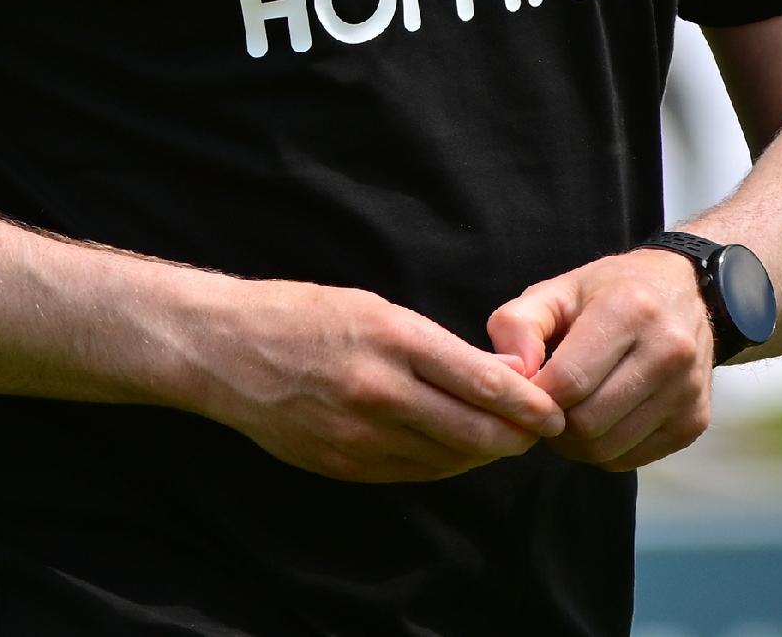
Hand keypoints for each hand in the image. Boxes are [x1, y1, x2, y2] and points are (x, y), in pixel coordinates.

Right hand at [186, 276, 564, 482]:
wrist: (227, 350)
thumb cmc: (306, 315)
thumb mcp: (377, 309)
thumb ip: (435, 347)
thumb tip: (497, 375)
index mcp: (394, 339)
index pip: (482, 381)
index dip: (528, 404)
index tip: (554, 410)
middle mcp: (380, 391)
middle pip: (473, 433)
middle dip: (516, 438)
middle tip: (538, 432)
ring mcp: (359, 434)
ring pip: (446, 460)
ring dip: (482, 454)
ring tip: (503, 440)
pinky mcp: (342, 464)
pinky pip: (412, 472)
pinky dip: (443, 464)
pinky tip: (455, 450)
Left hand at [488, 248, 714, 469]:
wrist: (688, 292)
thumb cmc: (613, 291)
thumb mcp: (560, 290)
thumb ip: (518, 324)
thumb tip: (512, 373)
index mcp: (631, 310)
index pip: (568, 381)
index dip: (536, 394)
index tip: (530, 387)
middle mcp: (668, 351)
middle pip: (587, 423)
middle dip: (556, 422)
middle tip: (551, 403)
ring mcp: (687, 390)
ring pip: (607, 449)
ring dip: (578, 441)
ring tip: (575, 410)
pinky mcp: (695, 421)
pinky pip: (630, 460)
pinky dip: (607, 449)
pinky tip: (606, 417)